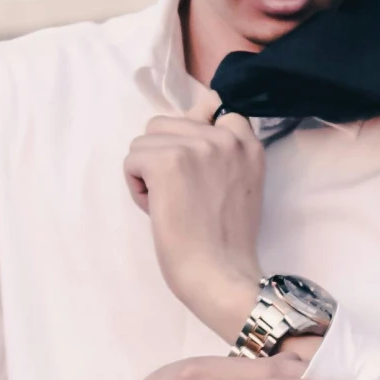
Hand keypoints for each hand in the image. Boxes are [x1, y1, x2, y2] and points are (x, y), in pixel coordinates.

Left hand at [122, 100, 265, 338]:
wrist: (220, 274)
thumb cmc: (223, 241)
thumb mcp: (238, 182)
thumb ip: (221, 149)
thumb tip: (195, 114)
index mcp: (248, 143)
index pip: (211, 105)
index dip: (190, 135)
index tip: (192, 168)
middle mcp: (227, 137)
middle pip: (166, 123)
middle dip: (163, 156)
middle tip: (181, 195)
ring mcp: (198, 146)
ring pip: (144, 140)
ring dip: (147, 171)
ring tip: (170, 202)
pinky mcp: (169, 161)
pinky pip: (131, 160)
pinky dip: (136, 187)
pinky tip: (158, 209)